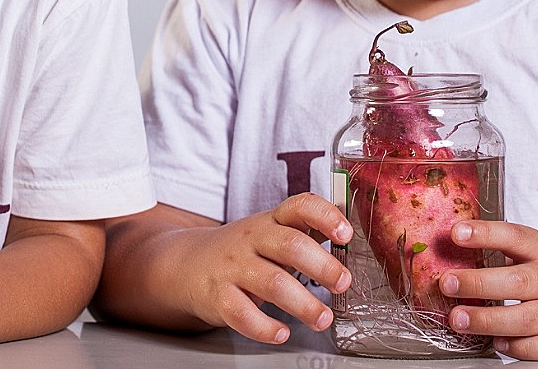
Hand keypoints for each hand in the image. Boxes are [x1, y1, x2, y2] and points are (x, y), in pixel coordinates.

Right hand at [171, 193, 352, 343]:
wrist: (187, 264)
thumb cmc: (242, 252)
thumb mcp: (270, 233)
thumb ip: (305, 235)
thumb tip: (350, 244)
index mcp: (271, 220)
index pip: (299, 206)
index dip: (325, 216)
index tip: (345, 233)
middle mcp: (252, 239)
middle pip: (290, 245)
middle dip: (322, 265)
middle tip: (343, 283)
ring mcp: (233, 267)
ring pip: (272, 283)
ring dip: (304, 304)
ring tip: (323, 318)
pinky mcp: (219, 296)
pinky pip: (242, 314)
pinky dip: (265, 327)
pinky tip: (281, 332)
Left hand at [439, 220, 537, 359]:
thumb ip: (521, 251)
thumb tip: (469, 249)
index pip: (516, 237)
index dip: (485, 234)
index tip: (456, 232)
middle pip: (516, 283)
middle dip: (477, 284)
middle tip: (447, 284)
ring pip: (527, 320)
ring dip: (489, 320)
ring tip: (459, 319)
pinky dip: (520, 349)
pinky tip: (498, 344)